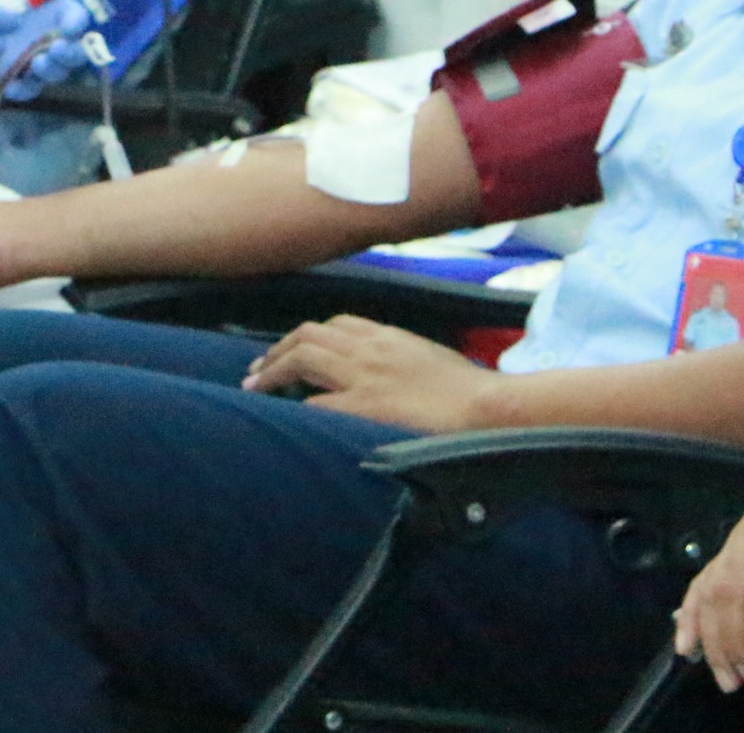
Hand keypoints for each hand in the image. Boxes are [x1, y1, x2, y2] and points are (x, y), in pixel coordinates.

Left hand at [0, 0, 96, 99]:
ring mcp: (42, 60)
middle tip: (56, 50)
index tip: (67, 26)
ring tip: (37, 64)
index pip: (79, 21)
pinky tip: (12, 85)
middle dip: (70, 54)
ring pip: (57, 73)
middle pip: (77, 54)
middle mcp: (58, 40)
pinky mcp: (23, 76)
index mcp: (63, 15)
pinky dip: (22, 90)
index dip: (76, 24)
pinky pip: (29, 89)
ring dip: (51, 71)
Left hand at [240, 315, 499, 432]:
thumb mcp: (433, 363)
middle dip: (278, 349)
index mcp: (390, 337)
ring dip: (272, 371)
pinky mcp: (363, 406)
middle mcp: (371, 348)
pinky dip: (295, 408)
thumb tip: (394, 380)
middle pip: (310, 334)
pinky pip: (315, 403)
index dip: (308, 337)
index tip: (293, 352)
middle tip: (259, 369)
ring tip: (255, 385)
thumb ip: (406, 363)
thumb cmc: (473, 394)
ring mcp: (365, 375)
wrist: (489, 409)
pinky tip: (283, 418)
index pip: (338, 324)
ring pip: (302, 356)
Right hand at [672, 483, 743, 694]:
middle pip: (728, 592)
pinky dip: (696, 608)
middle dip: (731, 643)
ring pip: (713, 585)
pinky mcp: (739, 538)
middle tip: (742, 682)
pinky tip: (687, 637)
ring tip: (722, 673)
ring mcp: (743, 530)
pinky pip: (710, 575)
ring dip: (710, 633)